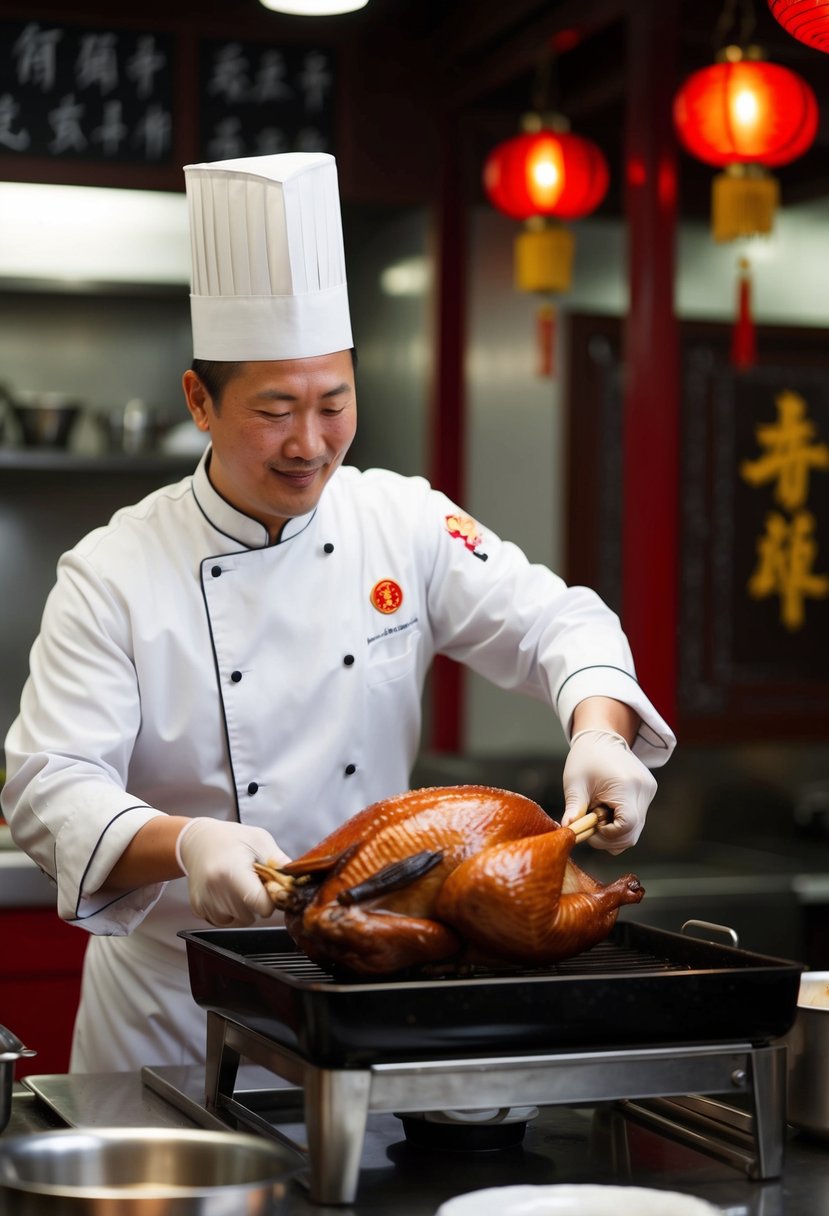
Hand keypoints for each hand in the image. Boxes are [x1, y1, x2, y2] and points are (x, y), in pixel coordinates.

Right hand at [176, 818, 290, 926]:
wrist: (198, 840)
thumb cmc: (231, 838)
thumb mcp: (259, 840)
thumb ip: (277, 860)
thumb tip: (295, 880)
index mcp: (232, 871)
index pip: (260, 905)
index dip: (270, 899)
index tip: (268, 887)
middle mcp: (215, 890)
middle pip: (250, 916)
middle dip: (256, 903)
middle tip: (252, 882)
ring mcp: (204, 901)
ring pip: (236, 921)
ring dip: (242, 909)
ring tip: (238, 886)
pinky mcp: (197, 908)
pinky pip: (222, 921)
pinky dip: (228, 911)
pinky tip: (226, 892)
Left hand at [561, 728, 656, 853]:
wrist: (602, 737)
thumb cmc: (586, 758)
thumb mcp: (575, 783)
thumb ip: (574, 809)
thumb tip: (568, 830)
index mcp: (626, 785)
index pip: (626, 826)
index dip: (608, 836)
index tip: (590, 829)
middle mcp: (644, 789)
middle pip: (633, 833)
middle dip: (610, 838)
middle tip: (590, 828)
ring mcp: (649, 791)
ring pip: (636, 829)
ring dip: (615, 831)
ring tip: (598, 816)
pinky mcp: (649, 791)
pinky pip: (637, 818)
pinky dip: (622, 822)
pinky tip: (608, 810)